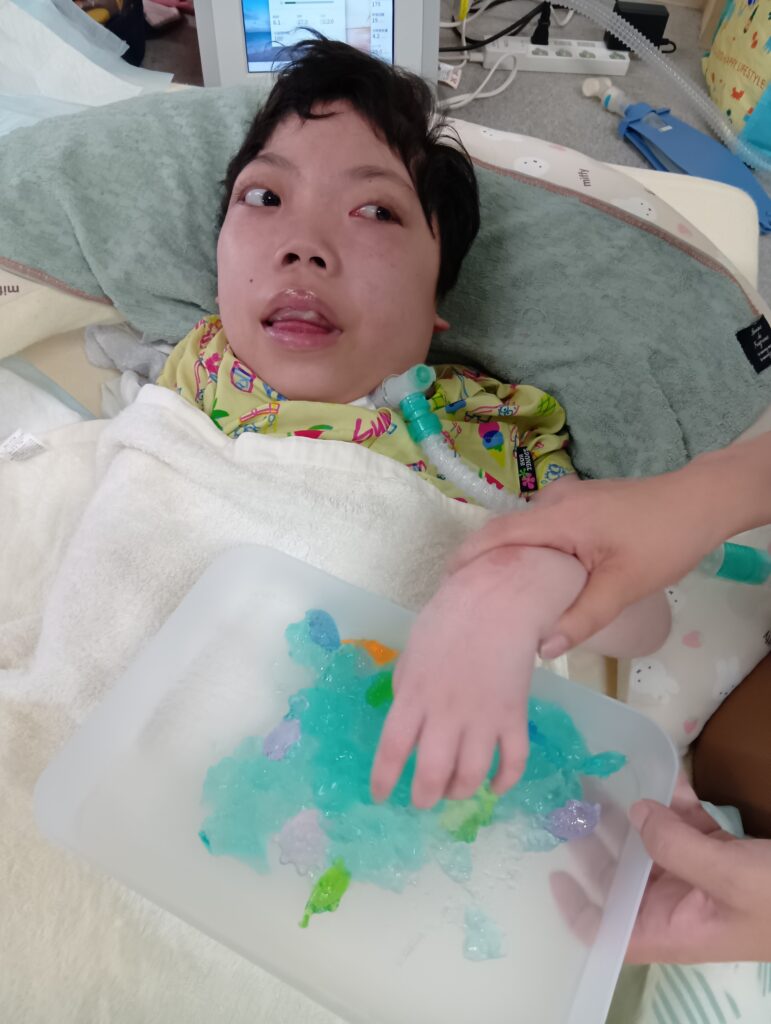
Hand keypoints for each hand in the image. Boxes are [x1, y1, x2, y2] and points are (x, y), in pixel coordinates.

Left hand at [370, 546, 585, 808]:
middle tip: (421, 802)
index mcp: (414, 694)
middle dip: (424, 797)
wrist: (498, 600)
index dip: (384, 779)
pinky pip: (513, 761)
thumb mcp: (414, 652)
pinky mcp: (514, 715)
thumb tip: (407, 722)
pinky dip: (505, 781)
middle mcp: (446, 712)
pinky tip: (494, 786)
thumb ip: (407, 689)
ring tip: (454, 792)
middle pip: (432, 772)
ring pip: (472, 775)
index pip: (393, 749)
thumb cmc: (450, 619)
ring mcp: (483, 716)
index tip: (380, 797)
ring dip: (461, 792)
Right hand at [450, 469, 722, 657]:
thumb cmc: (664, 540)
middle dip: (481, 561)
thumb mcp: (625, 586)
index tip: (447, 586)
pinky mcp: (580, 503)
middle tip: (469, 601)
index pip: (497, 534)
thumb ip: (583, 617)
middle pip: (504, 530)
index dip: (467, 557)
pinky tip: (534, 579)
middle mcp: (554, 500)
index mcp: (558, 517)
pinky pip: (541, 526)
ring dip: (506, 556)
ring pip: (523, 529)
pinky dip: (528, 549)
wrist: (701, 502)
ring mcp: (567, 498)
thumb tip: (543, 650)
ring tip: (496, 596)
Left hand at [551, 777, 770, 963]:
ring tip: (599, 776)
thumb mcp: (731, 877)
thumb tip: (636, 814)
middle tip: (570, 798)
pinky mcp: (724, 853)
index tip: (554, 873)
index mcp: (673, 930)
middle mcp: (678, 905)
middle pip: (621, 876)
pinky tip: (665, 774)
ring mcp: (700, 877)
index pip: (609, 932)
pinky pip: (687, 824)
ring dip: (629, 811)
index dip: (579, 909)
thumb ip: (676, 846)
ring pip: (650, 843)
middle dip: (595, 840)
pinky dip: (675, 801)